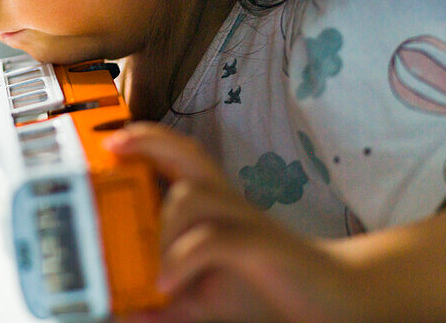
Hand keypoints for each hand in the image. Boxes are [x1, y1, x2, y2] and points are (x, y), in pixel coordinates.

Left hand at [104, 122, 359, 322]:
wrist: (335, 298)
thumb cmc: (267, 289)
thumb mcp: (206, 300)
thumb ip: (166, 304)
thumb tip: (123, 313)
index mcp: (214, 205)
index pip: (179, 157)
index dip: (147, 140)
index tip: (110, 142)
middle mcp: (227, 203)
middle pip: (187, 154)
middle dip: (148, 141)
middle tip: (112, 147)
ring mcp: (245, 220)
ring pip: (191, 196)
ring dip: (159, 228)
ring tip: (147, 270)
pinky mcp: (259, 246)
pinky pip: (212, 240)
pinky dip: (182, 259)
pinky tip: (166, 283)